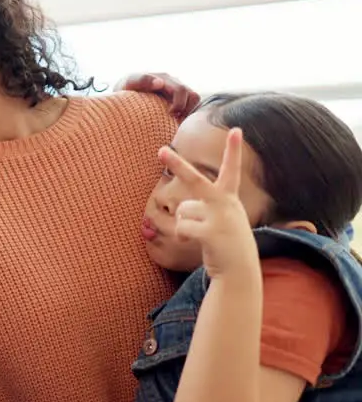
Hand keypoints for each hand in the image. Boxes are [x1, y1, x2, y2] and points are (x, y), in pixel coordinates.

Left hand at [119, 72, 199, 120]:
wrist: (123, 95)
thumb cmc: (125, 89)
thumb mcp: (129, 83)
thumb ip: (142, 80)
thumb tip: (160, 83)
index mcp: (165, 78)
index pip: (181, 90)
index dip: (180, 104)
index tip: (170, 114)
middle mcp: (174, 84)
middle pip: (193, 96)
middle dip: (186, 110)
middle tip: (174, 121)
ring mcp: (178, 93)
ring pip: (195, 103)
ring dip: (189, 113)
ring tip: (176, 123)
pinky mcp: (179, 102)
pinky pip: (191, 109)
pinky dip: (187, 116)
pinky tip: (176, 124)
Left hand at [158, 127, 258, 278]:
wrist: (239, 271)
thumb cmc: (225, 243)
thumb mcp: (218, 220)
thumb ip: (200, 208)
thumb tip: (180, 210)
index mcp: (228, 198)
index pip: (231, 171)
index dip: (233, 151)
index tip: (236, 129)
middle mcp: (225, 204)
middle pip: (195, 180)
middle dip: (177, 164)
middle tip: (160, 150)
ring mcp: (220, 218)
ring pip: (183, 211)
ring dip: (183, 224)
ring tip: (200, 235)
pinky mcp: (212, 232)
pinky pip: (181, 227)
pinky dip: (180, 235)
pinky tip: (192, 242)